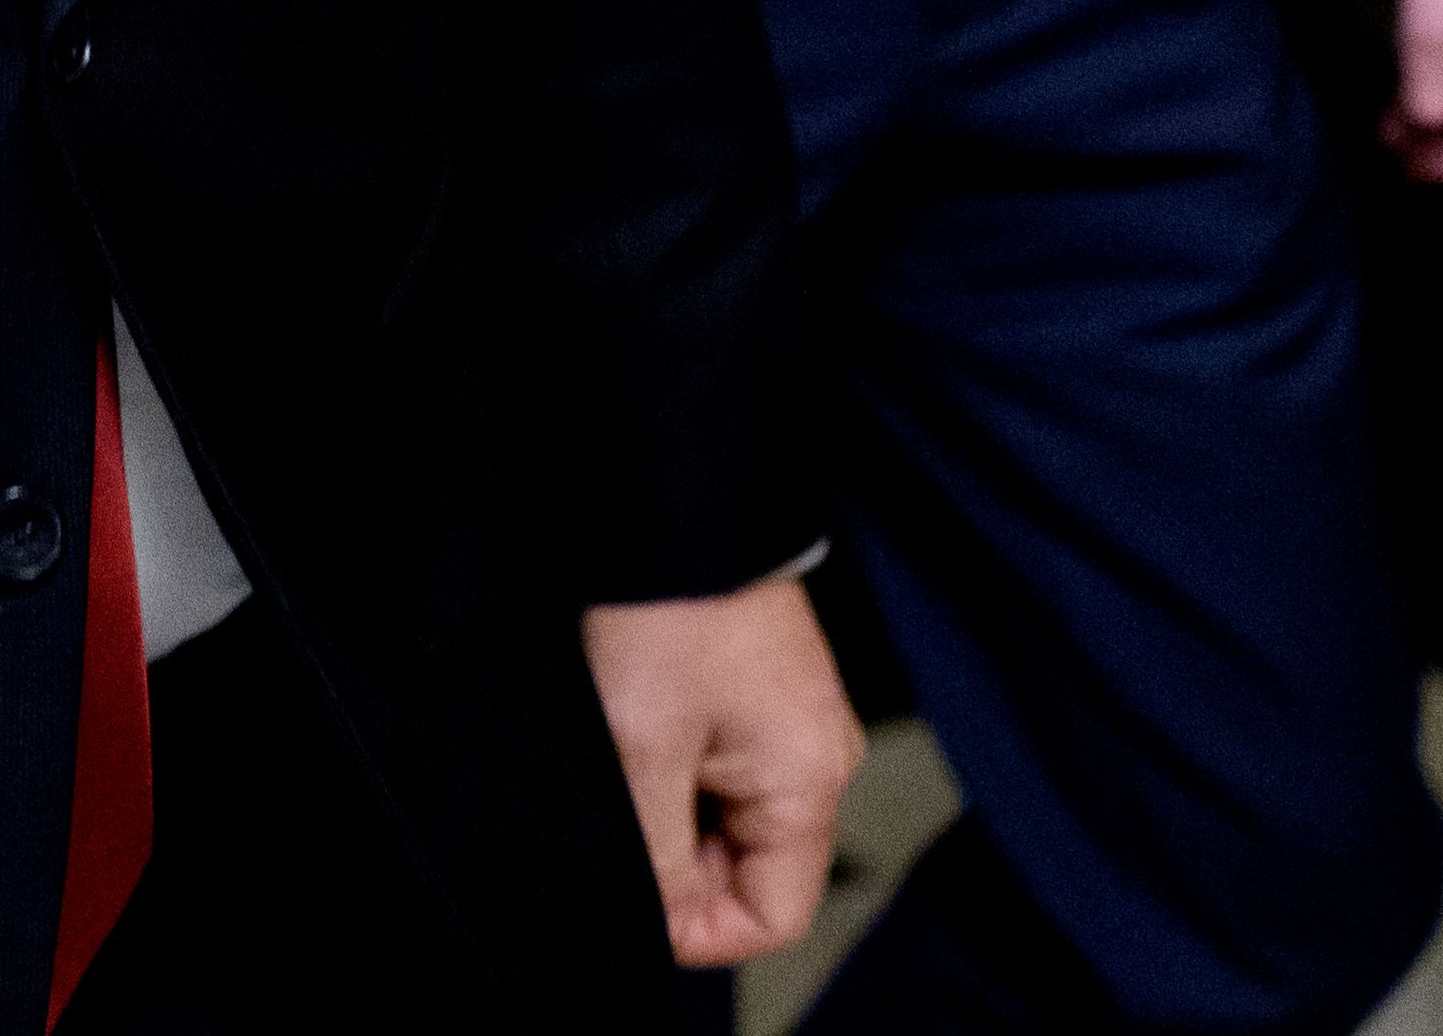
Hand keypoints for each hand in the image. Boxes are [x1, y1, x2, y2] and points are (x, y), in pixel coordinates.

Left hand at [581, 576, 857, 966]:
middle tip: (623, 816)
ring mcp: (795, 730)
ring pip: (733, 824)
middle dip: (681, 866)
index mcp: (809, 784)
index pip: (773, 916)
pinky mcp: (768, 701)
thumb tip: (662, 921)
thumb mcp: (644, 748)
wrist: (680, 515)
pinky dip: (681, 774)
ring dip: (675, 815)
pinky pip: (729, 774)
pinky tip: (645, 734)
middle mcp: (819, 763)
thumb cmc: (671, 614)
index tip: (639, 903)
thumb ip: (657, 852)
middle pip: (754, 873)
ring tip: (631, 761)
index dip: (700, 928)